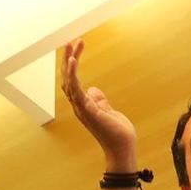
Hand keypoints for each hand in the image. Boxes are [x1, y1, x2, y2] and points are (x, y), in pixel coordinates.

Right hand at [61, 39, 139, 169]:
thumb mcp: (109, 111)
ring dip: (68, 62)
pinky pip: (76, 89)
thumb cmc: (117, 133)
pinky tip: (74, 60)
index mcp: (83, 105)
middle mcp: (78, 106)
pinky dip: (73, 74)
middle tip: (70, 41)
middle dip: (68, 59)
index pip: (73, 81)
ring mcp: (81, 108)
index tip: (78, 46)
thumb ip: (100, 100)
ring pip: (69, 81)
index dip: (73, 64)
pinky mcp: (87, 109)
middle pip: (68, 78)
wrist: (122, 149)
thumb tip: (94, 89)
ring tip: (70, 45)